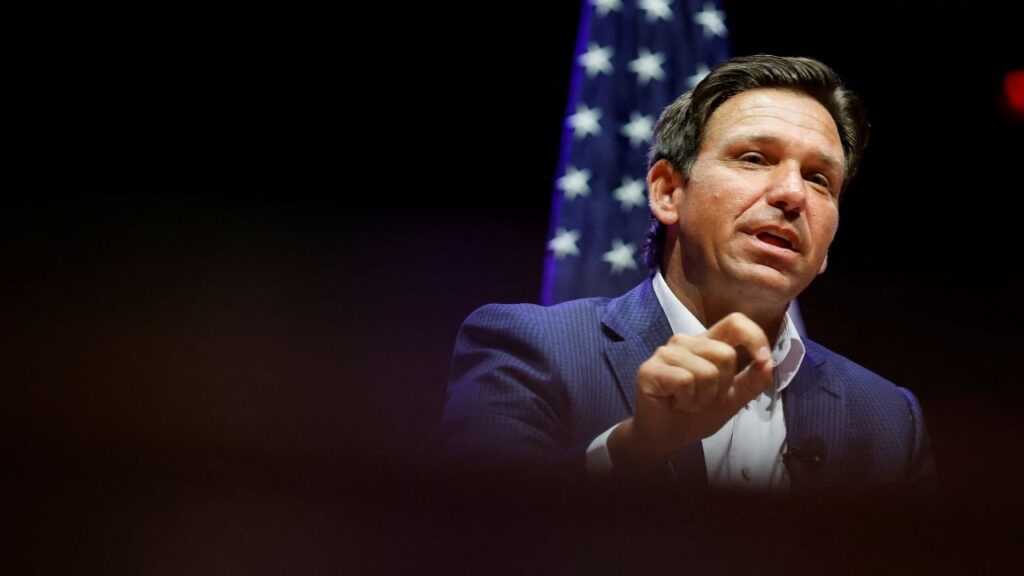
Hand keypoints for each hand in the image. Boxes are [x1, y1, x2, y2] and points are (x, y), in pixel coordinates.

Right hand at [608, 312, 773, 471]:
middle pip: (725, 354)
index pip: (734, 323)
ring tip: (687, 403)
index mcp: (707, 344)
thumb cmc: (696, 415)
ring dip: (702, 399)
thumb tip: (768, 362)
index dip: (753, 337)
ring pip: (706, 371)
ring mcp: (665, 353)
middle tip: (702, 398)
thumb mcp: (733, 398)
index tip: (762, 359)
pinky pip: (685, 381)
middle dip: (721, 387)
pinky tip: (675, 403)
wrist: (666, 437)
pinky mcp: (649, 369)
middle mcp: (686, 342)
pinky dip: (686, 401)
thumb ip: (753, 381)